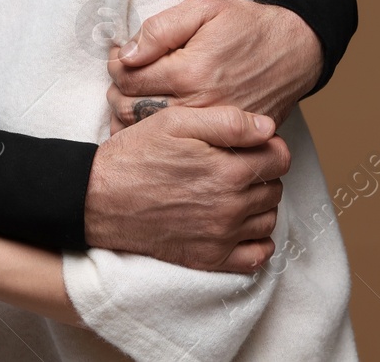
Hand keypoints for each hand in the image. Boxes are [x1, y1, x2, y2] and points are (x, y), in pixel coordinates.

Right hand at [85, 104, 288, 271]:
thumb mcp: (175, 121)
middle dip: (262, 173)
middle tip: (233, 165)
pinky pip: (257, 257)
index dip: (268, 147)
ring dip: (259, 205)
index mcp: (227, 170)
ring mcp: (221, 237)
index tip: (250, 145)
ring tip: (231, 192)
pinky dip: (256, 241)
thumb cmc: (135, 155)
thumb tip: (268, 128)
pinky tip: (237, 224)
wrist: (99, 198)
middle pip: (275, 188)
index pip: (280, 159)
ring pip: (268, 220)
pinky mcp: (209, 259)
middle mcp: (230, 207)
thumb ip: (227, 121)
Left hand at [106, 0, 320, 129]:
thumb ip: (160, 29)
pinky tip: (155, 116)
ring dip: (132, 114)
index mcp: (189, 71)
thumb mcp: (204, 7)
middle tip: (124, 77)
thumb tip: (126, 54)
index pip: (126, 79)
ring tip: (137, 94)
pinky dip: (157, 133)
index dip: (115, 66)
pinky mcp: (224, 140)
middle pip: (130, 110)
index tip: (120, 58)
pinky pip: (176, 144)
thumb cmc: (247, 25)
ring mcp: (211, 128)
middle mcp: (198, 105)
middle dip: (118, 92)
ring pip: (148, 130)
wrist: (294, 50)